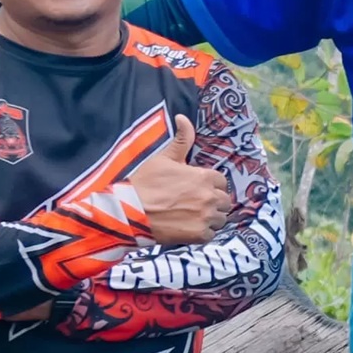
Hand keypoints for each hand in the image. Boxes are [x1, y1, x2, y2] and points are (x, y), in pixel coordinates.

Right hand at [130, 115, 237, 246]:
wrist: (128, 212)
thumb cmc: (144, 182)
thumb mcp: (163, 157)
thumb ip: (181, 140)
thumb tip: (182, 117)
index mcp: (204, 177)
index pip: (220, 181)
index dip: (210, 185)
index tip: (197, 188)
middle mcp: (210, 197)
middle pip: (224, 201)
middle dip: (213, 202)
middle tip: (195, 204)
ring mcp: (205, 217)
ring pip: (220, 219)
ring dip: (210, 218)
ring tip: (192, 217)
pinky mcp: (198, 235)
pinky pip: (210, 235)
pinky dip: (202, 233)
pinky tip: (188, 229)